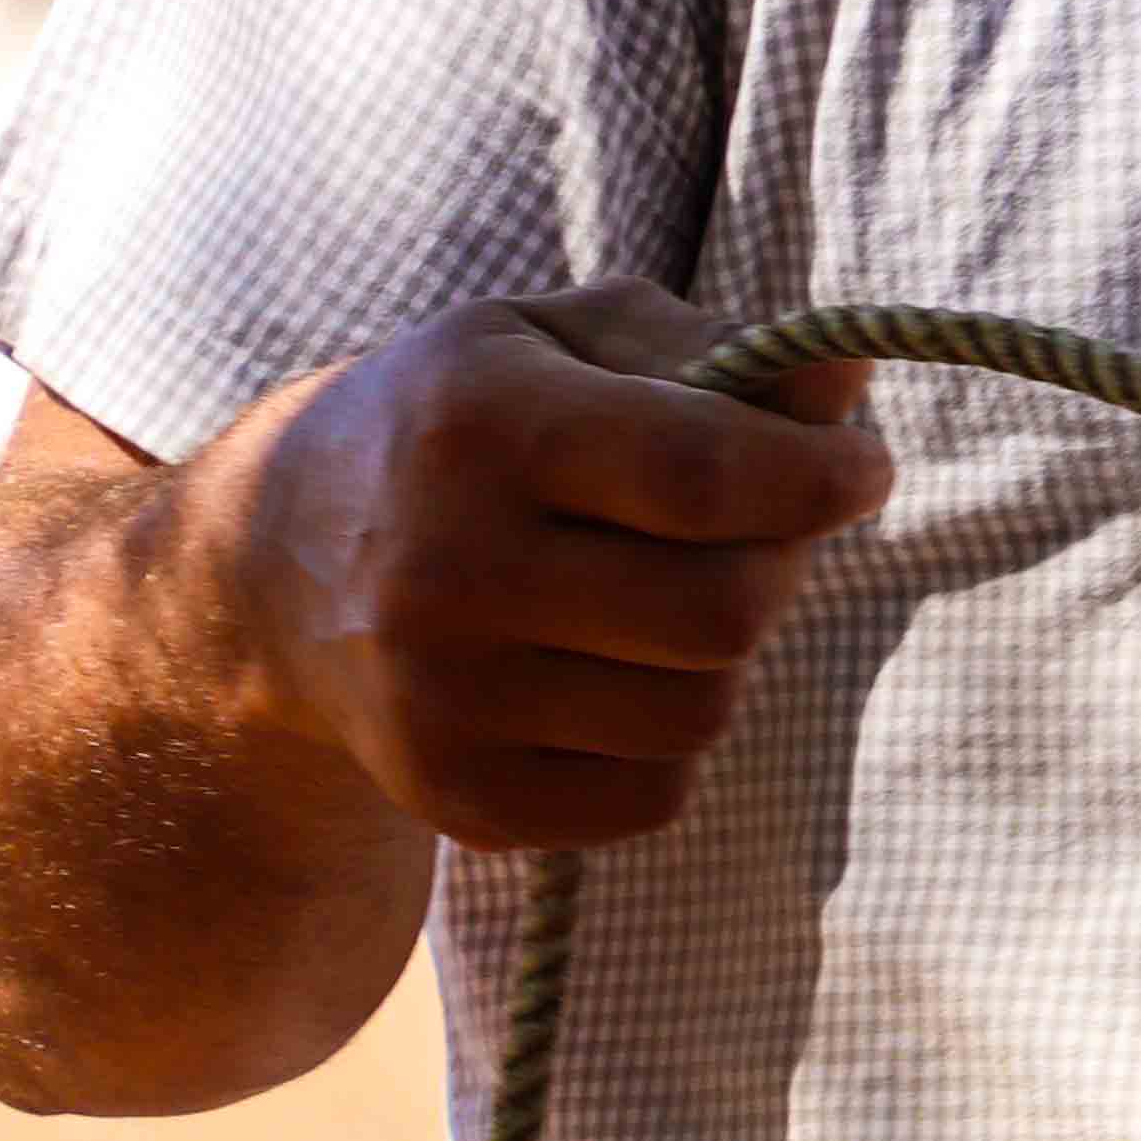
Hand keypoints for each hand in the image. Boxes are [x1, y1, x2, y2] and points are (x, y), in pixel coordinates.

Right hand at [219, 283, 890, 853]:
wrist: (279, 565)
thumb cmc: (462, 422)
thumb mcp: (563, 339)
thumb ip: (713, 352)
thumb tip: (847, 389)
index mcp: (480, 425)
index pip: (700, 473)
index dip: (816, 476)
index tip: (860, 469)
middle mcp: (449, 569)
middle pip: (722, 611)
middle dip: (782, 564)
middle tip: (767, 531)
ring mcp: (444, 700)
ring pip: (701, 711)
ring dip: (727, 654)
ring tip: (671, 597)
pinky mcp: (457, 800)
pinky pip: (653, 794)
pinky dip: (668, 735)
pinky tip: (615, 674)